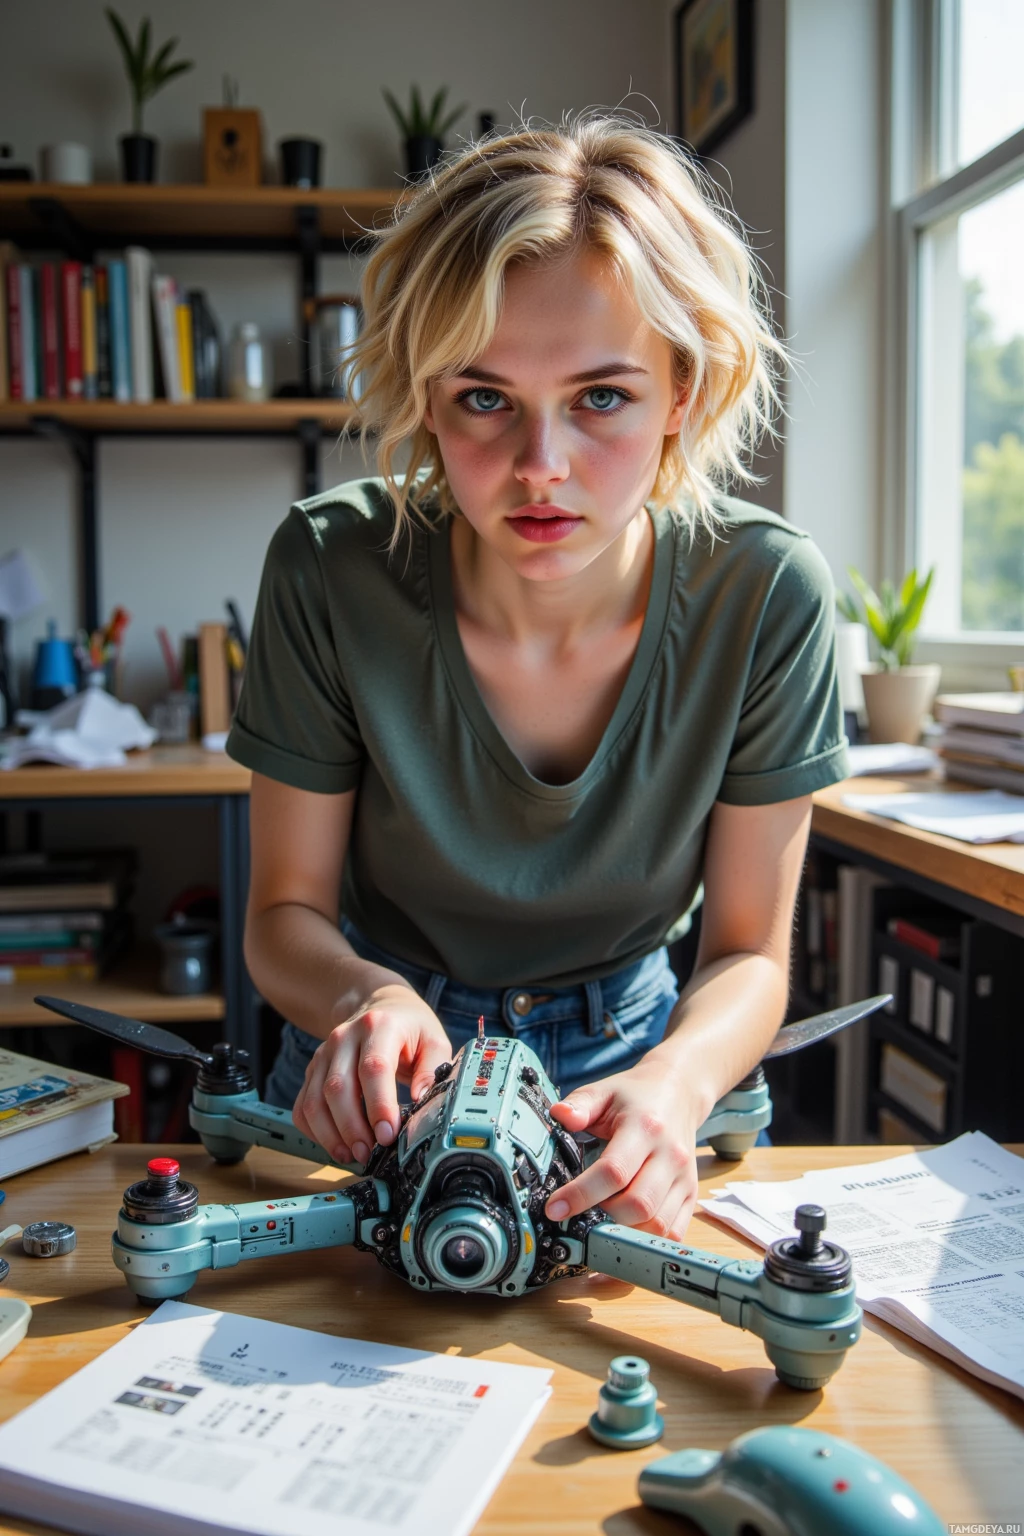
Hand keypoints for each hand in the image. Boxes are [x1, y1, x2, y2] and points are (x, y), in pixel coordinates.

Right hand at [291, 983, 451, 1166]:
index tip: (388, 1135)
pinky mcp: (313, 1070)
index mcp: (379, 1026)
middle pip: (338, 1088)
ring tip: (352, 1155)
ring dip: (331, 1134)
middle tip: (369, 1153)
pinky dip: (313, 1131)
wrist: (380, 1006)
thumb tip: (421, 1102)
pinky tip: (334, 1145)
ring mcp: (324, 1054)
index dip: (379, 1105)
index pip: (373, 1068)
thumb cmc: (409, 1027)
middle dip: (351, 1128)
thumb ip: (433, 1069)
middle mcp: (344, 1037)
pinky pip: (302, 1105)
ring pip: (314, 1100)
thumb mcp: (433, 1039)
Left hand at [543, 1058, 705, 1239]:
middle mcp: (670, 1155)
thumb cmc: (636, 1096)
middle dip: (602, 1216)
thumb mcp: (604, 1090)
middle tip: (581, 1211)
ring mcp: (685, 1177)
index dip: (581, 1194)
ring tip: (602, 1217)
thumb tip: (559, 1115)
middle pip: (637, 1205)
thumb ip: (580, 1103)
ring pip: (656, 1223)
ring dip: (625, 1229)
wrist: (679, 1093)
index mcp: (645, 1127)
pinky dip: (646, 1238)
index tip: (555, 1208)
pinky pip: (673, 1231)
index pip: (614, 1171)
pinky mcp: (691, 1193)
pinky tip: (626, 1226)